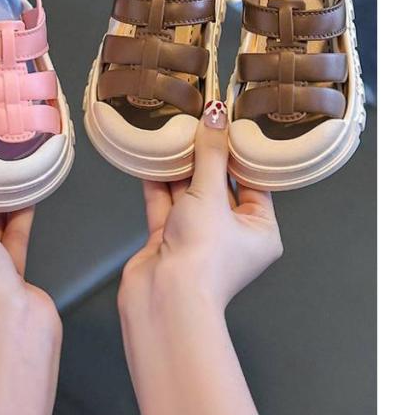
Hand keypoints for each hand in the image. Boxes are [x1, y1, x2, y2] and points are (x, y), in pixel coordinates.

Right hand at [119, 106, 282, 314]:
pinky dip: (159, 183)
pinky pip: (165, 204)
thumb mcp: (212, 196)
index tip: (230, 122)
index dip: (241, 152)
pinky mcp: (168, 240)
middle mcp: (231, 236)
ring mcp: (197, 239)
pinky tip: (154, 156)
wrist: (165, 297)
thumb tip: (215, 117)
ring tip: (174, 131)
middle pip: (220, 186)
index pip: (254, 181)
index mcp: (261, 231)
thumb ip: (210, 155)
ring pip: (189, 194)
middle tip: (200, 120)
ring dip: (180, 167)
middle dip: (207, 156)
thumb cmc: (203, 259)